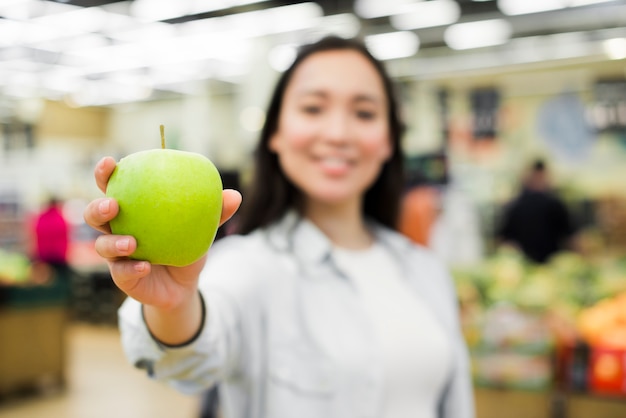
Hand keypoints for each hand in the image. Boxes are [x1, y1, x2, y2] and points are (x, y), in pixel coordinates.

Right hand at [83, 156, 241, 310]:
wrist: (183, 284)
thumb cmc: (186, 244)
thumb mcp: (202, 227)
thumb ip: (215, 211)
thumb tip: (234, 195)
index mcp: (132, 209)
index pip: (112, 186)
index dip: (105, 174)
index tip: (110, 162)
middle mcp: (117, 229)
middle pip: (94, 215)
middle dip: (98, 207)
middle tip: (113, 204)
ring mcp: (117, 254)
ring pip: (102, 245)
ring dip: (114, 242)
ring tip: (131, 242)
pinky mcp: (123, 277)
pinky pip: (122, 272)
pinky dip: (132, 267)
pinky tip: (145, 265)